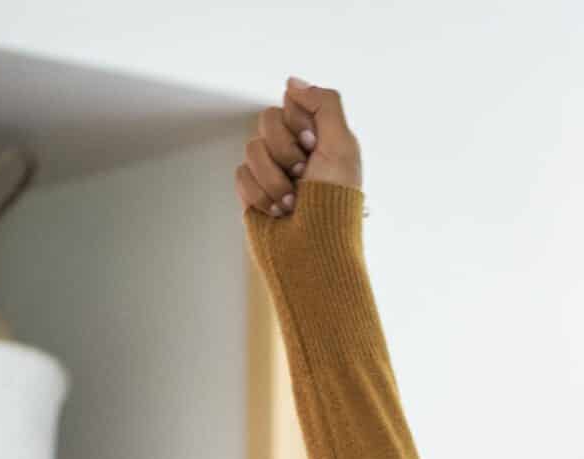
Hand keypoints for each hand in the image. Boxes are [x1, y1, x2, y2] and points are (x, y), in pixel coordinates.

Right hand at [234, 77, 361, 219]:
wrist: (313, 250)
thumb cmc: (334, 202)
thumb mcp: (342, 146)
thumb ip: (324, 104)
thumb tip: (292, 83)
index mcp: (321, 140)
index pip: (292, 104)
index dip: (299, 122)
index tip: (313, 145)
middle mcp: (297, 153)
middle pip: (267, 120)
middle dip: (284, 149)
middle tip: (302, 174)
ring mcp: (273, 172)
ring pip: (252, 148)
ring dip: (274, 178)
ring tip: (293, 203)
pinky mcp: (253, 192)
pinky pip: (240, 174)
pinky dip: (259, 194)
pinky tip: (277, 212)